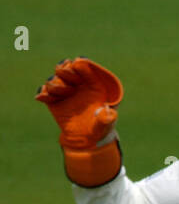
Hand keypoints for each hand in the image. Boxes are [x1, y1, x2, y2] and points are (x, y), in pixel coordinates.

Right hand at [36, 58, 123, 185]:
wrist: (85, 138)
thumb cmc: (99, 127)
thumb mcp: (105, 124)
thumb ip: (107, 118)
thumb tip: (110, 114)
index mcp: (92, 83)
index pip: (84, 66)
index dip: (80, 65)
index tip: (77, 68)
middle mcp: (77, 83)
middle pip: (66, 67)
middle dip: (66, 71)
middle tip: (70, 84)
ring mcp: (64, 90)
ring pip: (54, 78)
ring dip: (56, 85)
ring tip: (60, 95)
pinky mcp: (53, 99)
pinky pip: (45, 91)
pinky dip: (43, 94)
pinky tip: (42, 98)